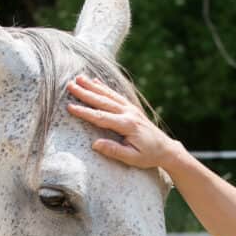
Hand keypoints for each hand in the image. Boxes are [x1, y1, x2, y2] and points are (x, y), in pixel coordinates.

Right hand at [66, 75, 184, 170]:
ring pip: (109, 95)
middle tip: (70, 85)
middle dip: (85, 93)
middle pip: (103, 101)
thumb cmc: (148, 156)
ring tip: (79, 78)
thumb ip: (114, 150)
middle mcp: (128, 113)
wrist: (166, 149)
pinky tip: (95, 81)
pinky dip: (105, 87)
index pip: (101, 117)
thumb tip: (95, 144)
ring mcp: (130, 108)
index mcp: (127, 125)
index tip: (70, 107)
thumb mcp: (132, 158)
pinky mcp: (132, 108)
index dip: (84, 112)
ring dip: (92, 86)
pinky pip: (116, 95)